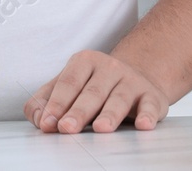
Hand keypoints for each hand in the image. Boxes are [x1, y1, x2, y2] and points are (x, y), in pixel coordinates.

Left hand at [24, 50, 170, 133]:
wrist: (137, 78)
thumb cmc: (95, 86)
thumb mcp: (69, 86)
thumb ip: (46, 100)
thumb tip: (39, 119)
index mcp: (84, 62)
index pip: (68, 83)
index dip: (56, 103)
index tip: (48, 123)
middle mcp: (109, 68)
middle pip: (91, 92)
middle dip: (78, 111)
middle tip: (66, 128)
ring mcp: (131, 80)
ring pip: (119, 99)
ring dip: (110, 115)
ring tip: (100, 128)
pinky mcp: (152, 96)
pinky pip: (150, 105)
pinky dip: (148, 115)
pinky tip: (143, 124)